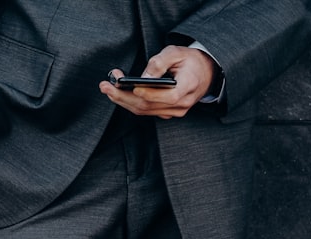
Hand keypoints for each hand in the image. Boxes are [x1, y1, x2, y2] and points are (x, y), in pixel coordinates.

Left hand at [99, 45, 217, 118]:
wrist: (205, 73)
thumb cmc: (190, 60)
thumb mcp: (177, 52)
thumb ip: (161, 62)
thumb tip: (143, 77)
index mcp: (189, 86)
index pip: (169, 96)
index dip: (149, 94)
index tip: (132, 87)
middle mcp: (182, 103)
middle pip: (149, 106)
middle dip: (123, 97)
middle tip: (105, 86)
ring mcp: (175, 111)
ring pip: (144, 110)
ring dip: (123, 100)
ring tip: (107, 87)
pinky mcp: (167, 113)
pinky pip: (146, 111)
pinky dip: (130, 102)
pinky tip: (119, 93)